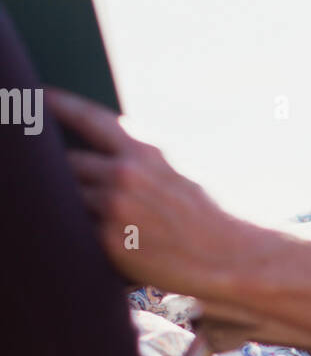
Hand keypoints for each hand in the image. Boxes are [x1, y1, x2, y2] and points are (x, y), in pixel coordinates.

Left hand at [44, 87, 244, 297]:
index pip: (89, 117)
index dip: (58, 105)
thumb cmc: (208, 216)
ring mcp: (113, 208)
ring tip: (101, 217)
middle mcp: (125, 174)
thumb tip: (105, 153)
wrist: (228, 256)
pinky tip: (107, 239)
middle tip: (65, 179)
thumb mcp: (179, 171)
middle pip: (68, 163)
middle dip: (64, 173)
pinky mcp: (108, 241)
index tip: (38, 99)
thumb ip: (141, 159)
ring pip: (69, 199)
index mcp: (145, 150)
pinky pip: (78, 232)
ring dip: (74, 207)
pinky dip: (84, 234)